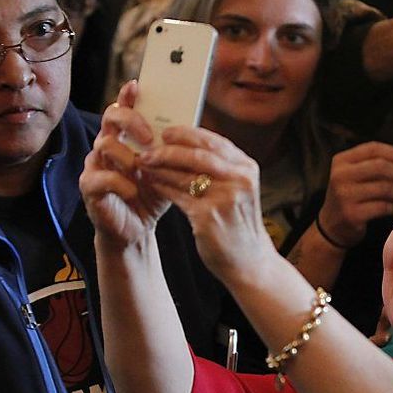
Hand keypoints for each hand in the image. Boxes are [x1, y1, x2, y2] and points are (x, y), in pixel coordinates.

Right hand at [80, 81, 169, 248]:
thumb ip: (173, 151)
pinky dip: (120, 183)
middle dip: (131, 121)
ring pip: (104, 144)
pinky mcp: (89, 187)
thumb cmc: (152, 195)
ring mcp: (96, 164)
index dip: (128, 95)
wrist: (137, 228)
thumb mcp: (168, 170)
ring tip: (143, 170)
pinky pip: (100, 176)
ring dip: (128, 156)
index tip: (138, 86)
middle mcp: (108, 145)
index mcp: (126, 137)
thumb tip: (193, 132)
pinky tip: (134, 192)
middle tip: (151, 137)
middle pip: (111, 116)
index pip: (124, 107)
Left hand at [137, 126, 276, 283]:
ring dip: (160, 168)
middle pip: (198, 155)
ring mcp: (225, 198)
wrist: (248, 260)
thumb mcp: (239, 189)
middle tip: (148, 148)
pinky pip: (178, 196)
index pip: (214, 142)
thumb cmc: (238, 223)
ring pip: (185, 175)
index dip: (187, 134)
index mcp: (247, 168)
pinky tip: (151, 184)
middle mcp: (239, 180)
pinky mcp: (208, 217)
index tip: (166, 131)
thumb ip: (221, 168)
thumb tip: (185, 145)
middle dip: (169, 149)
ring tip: (144, 164)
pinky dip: (162, 187)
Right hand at [318, 142, 392, 247]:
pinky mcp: (351, 214)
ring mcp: (344, 195)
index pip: (373, 148)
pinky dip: (391, 207)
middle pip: (380, 166)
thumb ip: (374, 164)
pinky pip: (382, 206)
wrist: (332, 227)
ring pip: (384, 187)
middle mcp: (340, 176)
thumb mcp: (354, 175)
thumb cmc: (350, 197)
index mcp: (341, 161)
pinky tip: (390, 208)